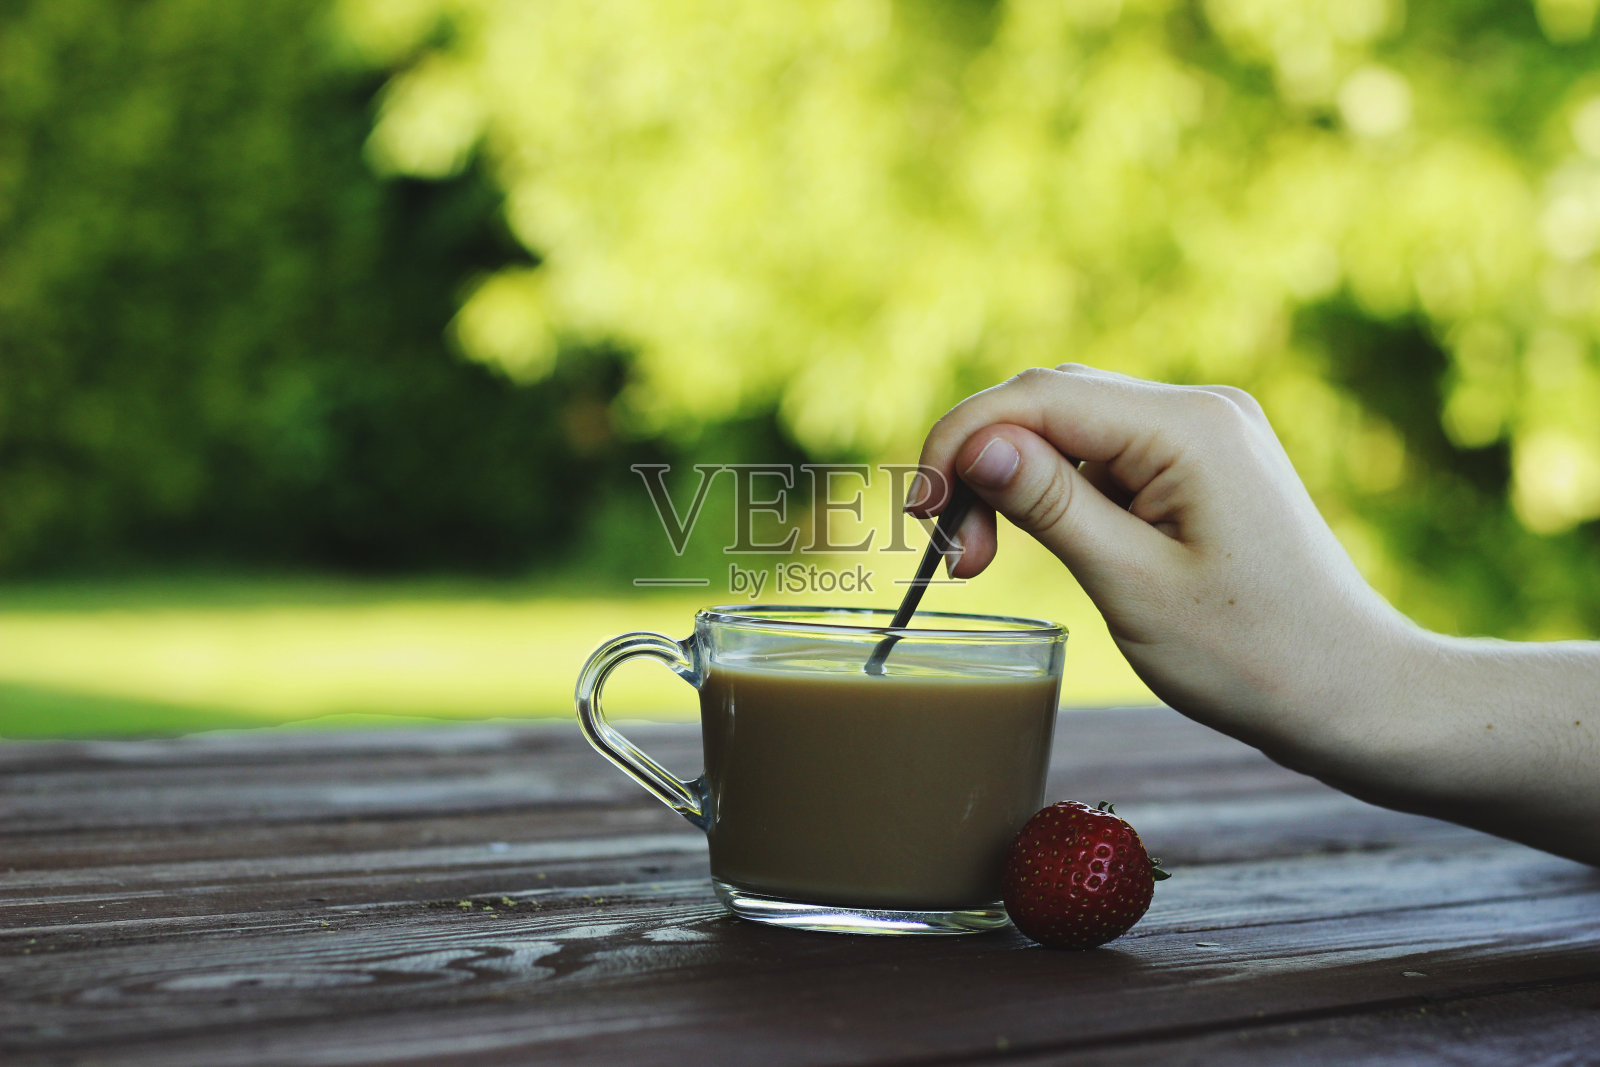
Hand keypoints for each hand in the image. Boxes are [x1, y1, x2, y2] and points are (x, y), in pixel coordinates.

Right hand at [911, 364, 1417, 768]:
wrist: (1353, 693)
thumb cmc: (1252, 656)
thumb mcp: (1132, 585)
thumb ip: (1049, 505)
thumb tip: (977, 445)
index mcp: (1188, 427)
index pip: (1039, 398)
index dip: (961, 441)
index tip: (920, 513)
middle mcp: (1200, 410)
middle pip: (1050, 402)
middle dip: (982, 463)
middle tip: (951, 551)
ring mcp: (1206, 434)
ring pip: (1072, 428)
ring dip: (1014, 480)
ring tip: (983, 559)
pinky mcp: (1204, 466)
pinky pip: (1107, 455)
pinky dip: (1057, 492)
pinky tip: (1038, 542)